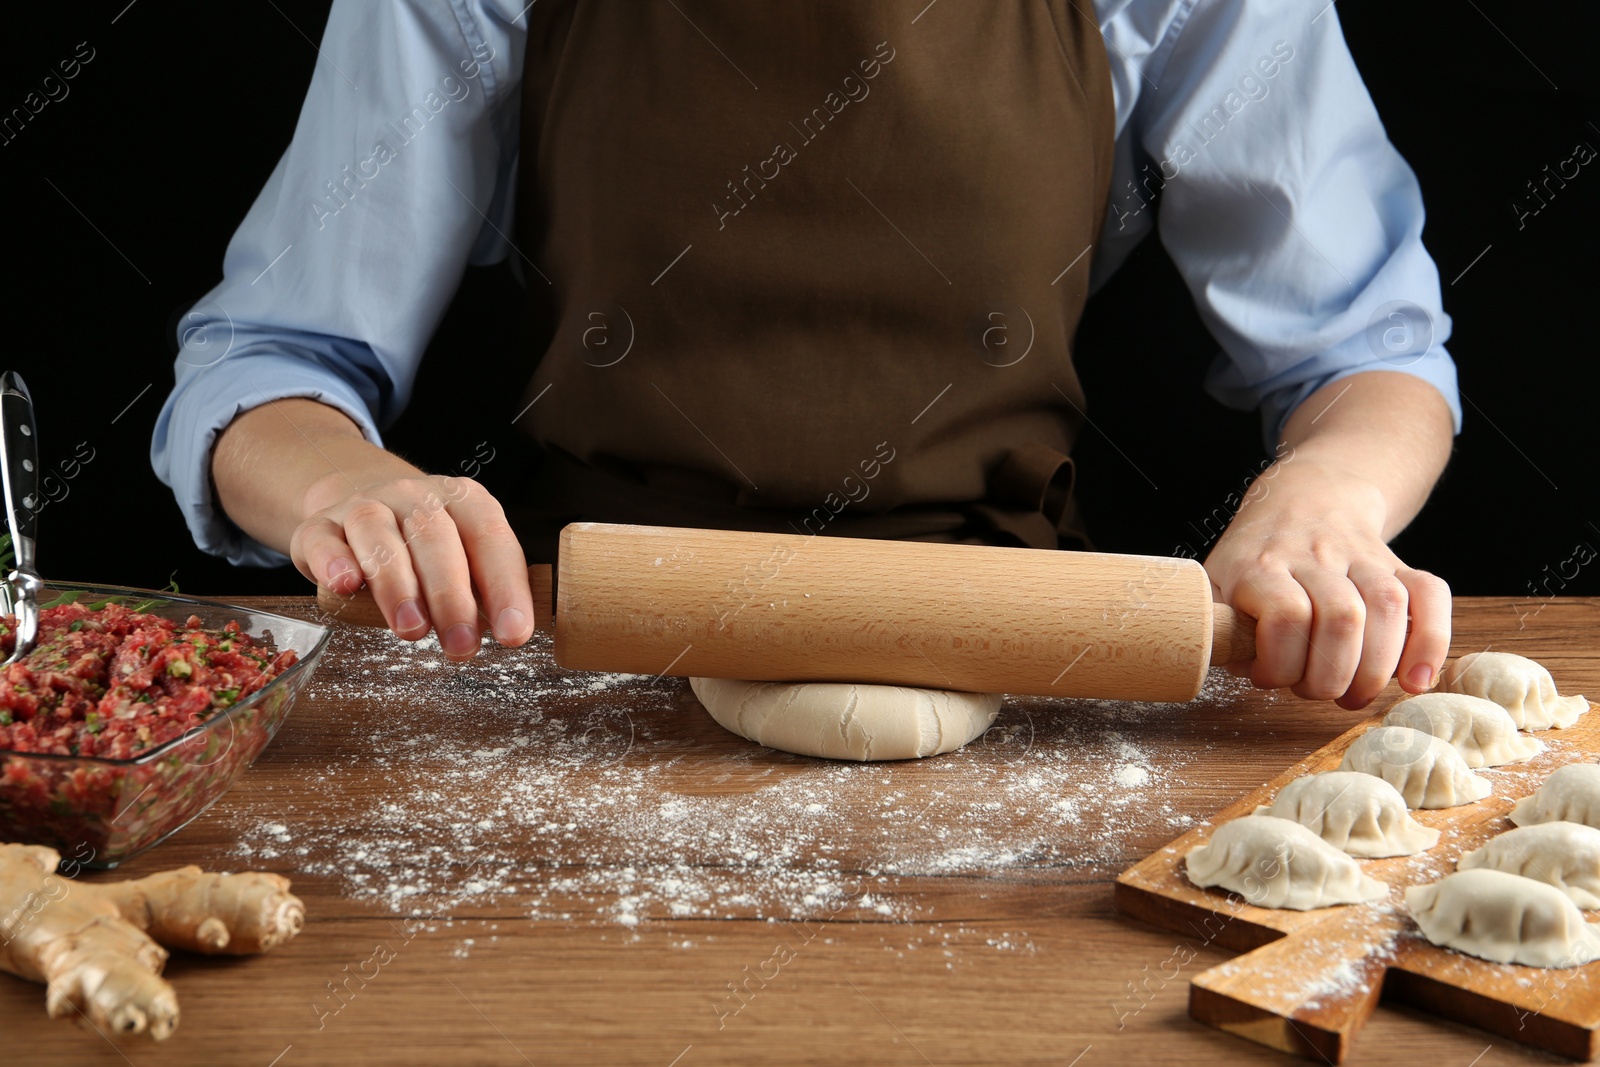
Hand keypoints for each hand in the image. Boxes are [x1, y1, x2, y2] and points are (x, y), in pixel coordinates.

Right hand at [289, 473, 534, 659]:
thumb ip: (485, 588)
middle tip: (461, 646)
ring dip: (398, 585)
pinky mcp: (320, 526)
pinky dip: (334, 561)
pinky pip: (324, 539)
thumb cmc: (425, 547)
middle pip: (435, 537)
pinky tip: (345, 584)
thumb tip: (513, 630)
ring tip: (412, 630)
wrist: (359, 504)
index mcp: (464, 501)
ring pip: (378, 533)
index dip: (506, 587)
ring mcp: (365, 506)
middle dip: (452, 597)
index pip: (491, 538)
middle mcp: (415, 496)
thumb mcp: (464, 557)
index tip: (514, 634)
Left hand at [1202, 455, 1450, 709]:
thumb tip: (1222, 665)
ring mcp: (1361, 557)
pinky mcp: (1398, 563)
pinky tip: (1416, 680)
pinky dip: (1431, 641)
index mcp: (1262, 565)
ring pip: (1387, 608)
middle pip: (1342, 618)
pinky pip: (1430, 595)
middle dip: (1331, 676)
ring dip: (1376, 669)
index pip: (1286, 615)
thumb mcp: (1217, 582)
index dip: (1280, 662)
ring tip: (1356, 695)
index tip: (1268, 677)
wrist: (1305, 498)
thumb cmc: (1255, 557)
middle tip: (1316, 691)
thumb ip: (1215, 624)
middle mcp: (1315, 556)